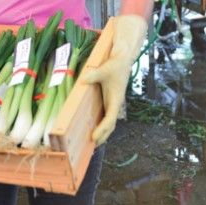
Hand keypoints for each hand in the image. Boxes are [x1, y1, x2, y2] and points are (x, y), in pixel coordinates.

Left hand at [83, 14, 147, 144]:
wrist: (122, 59)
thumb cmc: (115, 65)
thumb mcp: (104, 69)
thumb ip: (94, 75)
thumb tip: (83, 79)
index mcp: (116, 99)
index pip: (110, 119)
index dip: (103, 130)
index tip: (94, 138)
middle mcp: (114, 103)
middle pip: (110, 125)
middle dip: (103, 136)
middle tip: (91, 145)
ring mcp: (112, 102)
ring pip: (109, 121)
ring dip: (102, 132)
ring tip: (91, 142)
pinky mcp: (109, 99)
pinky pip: (105, 115)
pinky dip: (100, 123)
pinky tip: (92, 126)